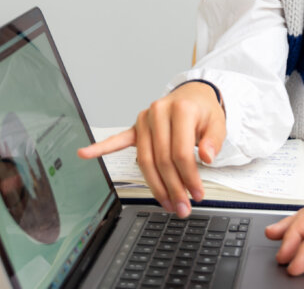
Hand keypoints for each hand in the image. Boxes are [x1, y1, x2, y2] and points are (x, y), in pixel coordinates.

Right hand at [77, 82, 225, 217]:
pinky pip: (118, 140)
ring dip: (155, 186)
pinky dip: (101, 147)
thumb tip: (206, 156)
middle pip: (161, 159)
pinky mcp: (136, 126)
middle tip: (182, 207)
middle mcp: (159, 113)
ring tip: (166, 203)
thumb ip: (213, 140)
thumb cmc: (203, 111)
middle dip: (173, 188)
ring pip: (145, 160)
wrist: (192, 95)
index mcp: (180, 110)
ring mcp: (145, 119)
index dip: (188, 177)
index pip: (180, 152)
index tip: (197, 194)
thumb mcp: (218, 122)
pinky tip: (85, 153)